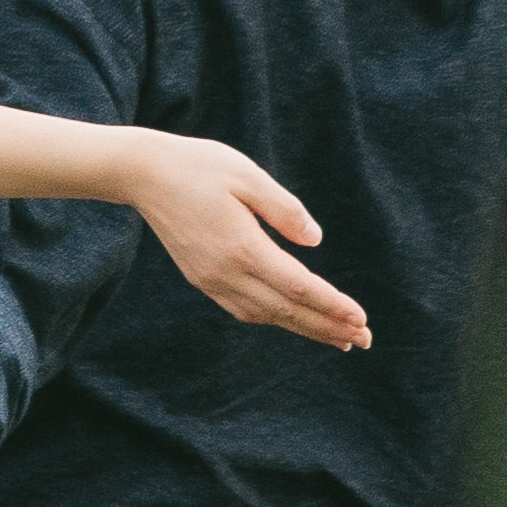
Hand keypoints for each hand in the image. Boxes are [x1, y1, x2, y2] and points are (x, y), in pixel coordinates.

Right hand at [121, 138, 371, 352]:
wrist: (143, 175)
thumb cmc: (199, 166)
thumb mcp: (248, 176)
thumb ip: (285, 209)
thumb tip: (315, 240)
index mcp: (242, 247)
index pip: (298, 286)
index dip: (332, 305)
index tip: (361, 319)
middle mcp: (225, 272)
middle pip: (286, 309)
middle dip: (327, 326)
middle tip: (364, 340)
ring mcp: (210, 279)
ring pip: (265, 315)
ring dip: (303, 328)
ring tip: (337, 337)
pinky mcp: (202, 278)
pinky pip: (243, 309)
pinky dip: (273, 319)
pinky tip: (291, 319)